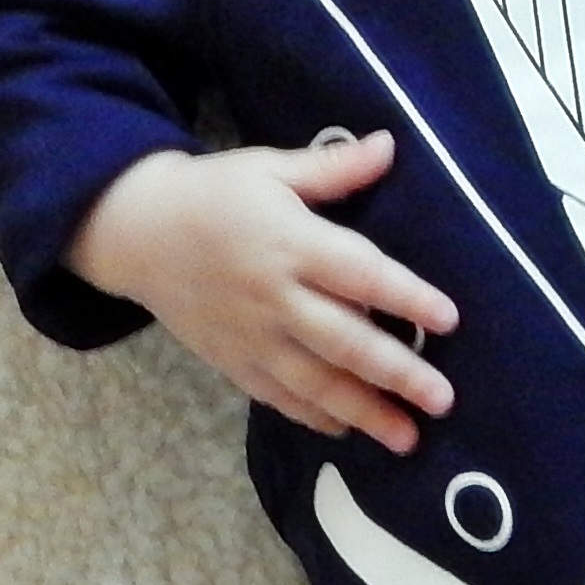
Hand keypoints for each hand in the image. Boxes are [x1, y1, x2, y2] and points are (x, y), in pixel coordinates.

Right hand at [69, 134, 458, 452]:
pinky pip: (278, 396)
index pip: (360, 274)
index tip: (449, 320)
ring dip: (364, 412)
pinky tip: (348, 431)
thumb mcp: (269, 169)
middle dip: (397, 373)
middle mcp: (275, 296)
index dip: (406, 298)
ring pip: (315, 382)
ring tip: (408, 439)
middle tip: (442, 400)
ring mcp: (252, 336)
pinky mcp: (232, 360)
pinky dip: (314, 416)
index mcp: (290, 242)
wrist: (136, 231)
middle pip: (344, 340)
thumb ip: (332, 168)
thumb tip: (390, 145)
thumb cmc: (213, 194)